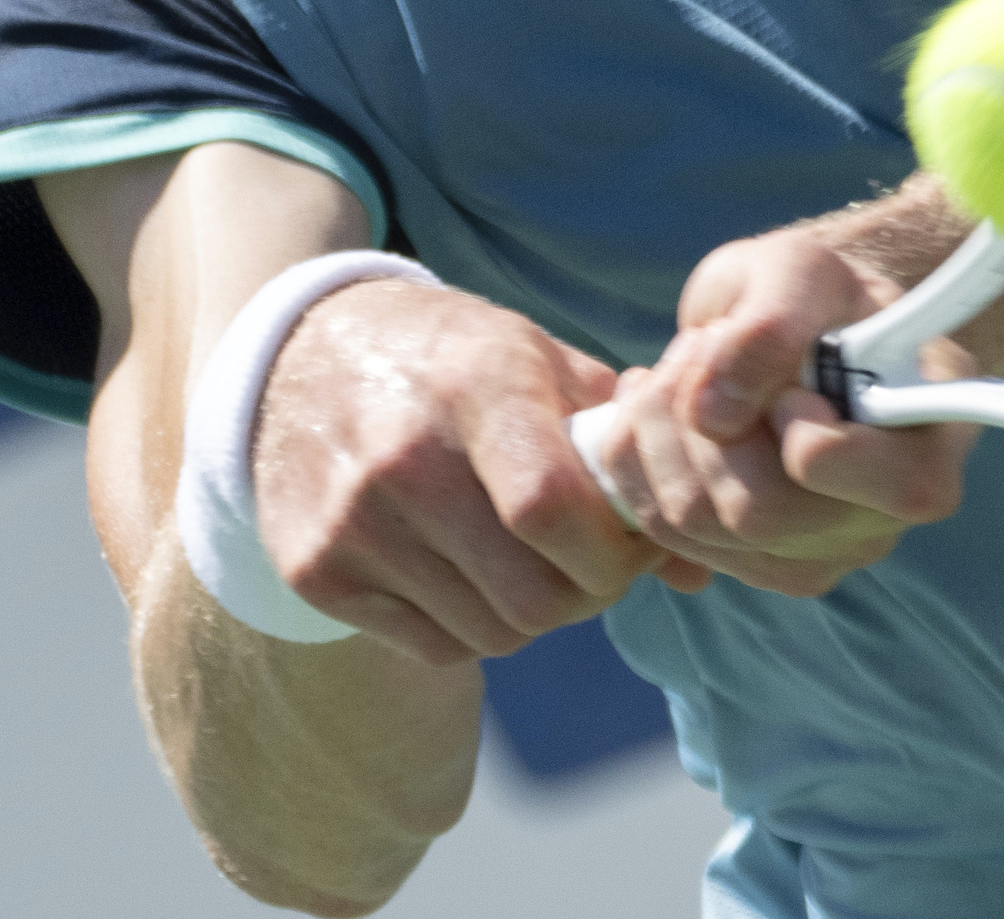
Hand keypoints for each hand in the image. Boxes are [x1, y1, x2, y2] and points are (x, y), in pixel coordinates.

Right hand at [250, 280, 709, 667]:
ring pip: (490, 633)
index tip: (632, 543)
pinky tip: (469, 569)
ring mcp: (351, 522)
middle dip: (587, 595)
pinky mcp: (314, 572)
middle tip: (592, 565)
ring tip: (532, 561)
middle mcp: (403, 458)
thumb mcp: (541, 362)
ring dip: (533, 614)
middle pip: (531, 596)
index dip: (613, 552)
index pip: (553, 511)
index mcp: (476, 387)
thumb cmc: (455, 361)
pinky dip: (471, 624)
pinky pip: (434, 645)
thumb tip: (699, 566)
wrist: (304, 357)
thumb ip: (623, 449)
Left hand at [596, 225, 976, 596]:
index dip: (813, 436)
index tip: (790, 386)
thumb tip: (714, 415)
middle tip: (705, 346)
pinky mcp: (751, 563)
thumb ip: (771, 324)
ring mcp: (816, 553)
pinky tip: (661, 408)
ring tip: (683, 366)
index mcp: (930, 446)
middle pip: (758, 512)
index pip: (890, 491)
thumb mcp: (801, 270)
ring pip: (692, 520)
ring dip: (660, 426)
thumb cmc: (820, 295)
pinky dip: (638, 457)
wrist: (805, 324)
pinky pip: (661, 528)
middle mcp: (881, 521)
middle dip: (701, 418)